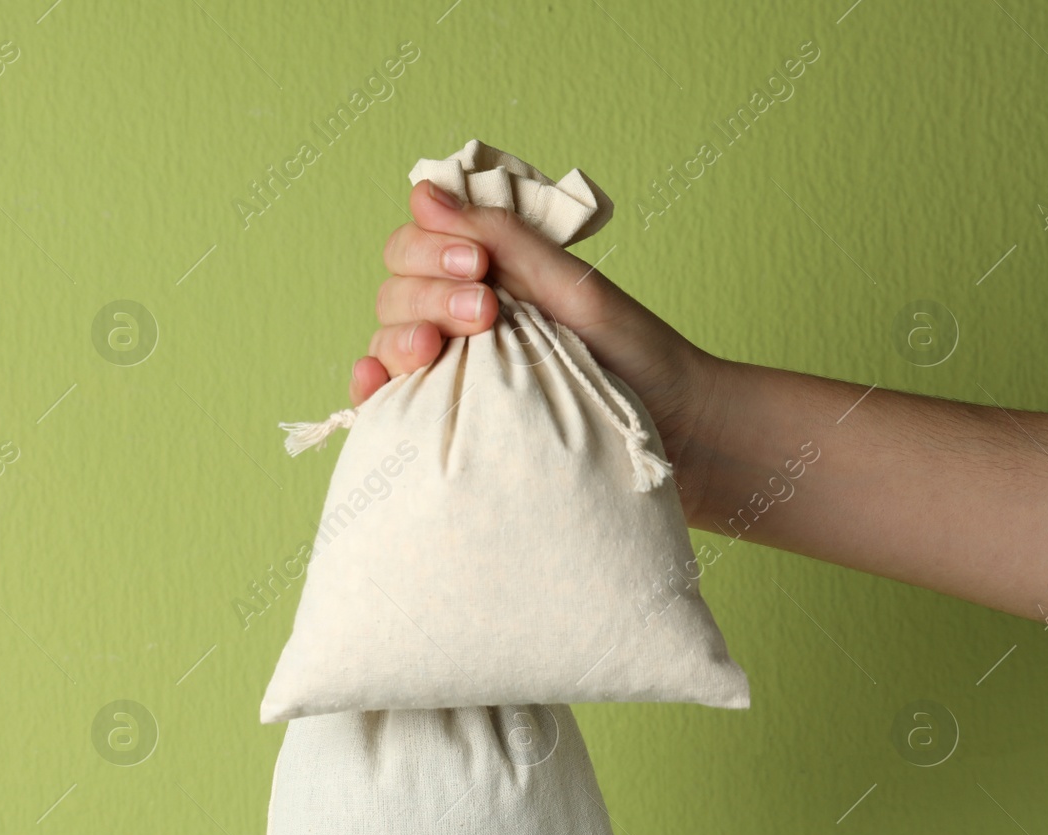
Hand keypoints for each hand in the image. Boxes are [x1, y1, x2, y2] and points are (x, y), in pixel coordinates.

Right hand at [356, 179, 730, 518]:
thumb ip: (503, 236)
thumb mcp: (573, 285)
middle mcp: (459, 319)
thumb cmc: (635, 354)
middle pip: (396, 289)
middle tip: (484, 311)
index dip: (432, 246)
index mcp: (487, 275)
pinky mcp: (447, 424)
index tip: (475, 263)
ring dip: (401, 336)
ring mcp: (451, 372)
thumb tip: (426, 189)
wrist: (677, 432)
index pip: (419, 242)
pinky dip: (370, 387)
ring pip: (387, 339)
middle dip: (427, 293)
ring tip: (442, 348)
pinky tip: (376, 382)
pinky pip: (387, 403)